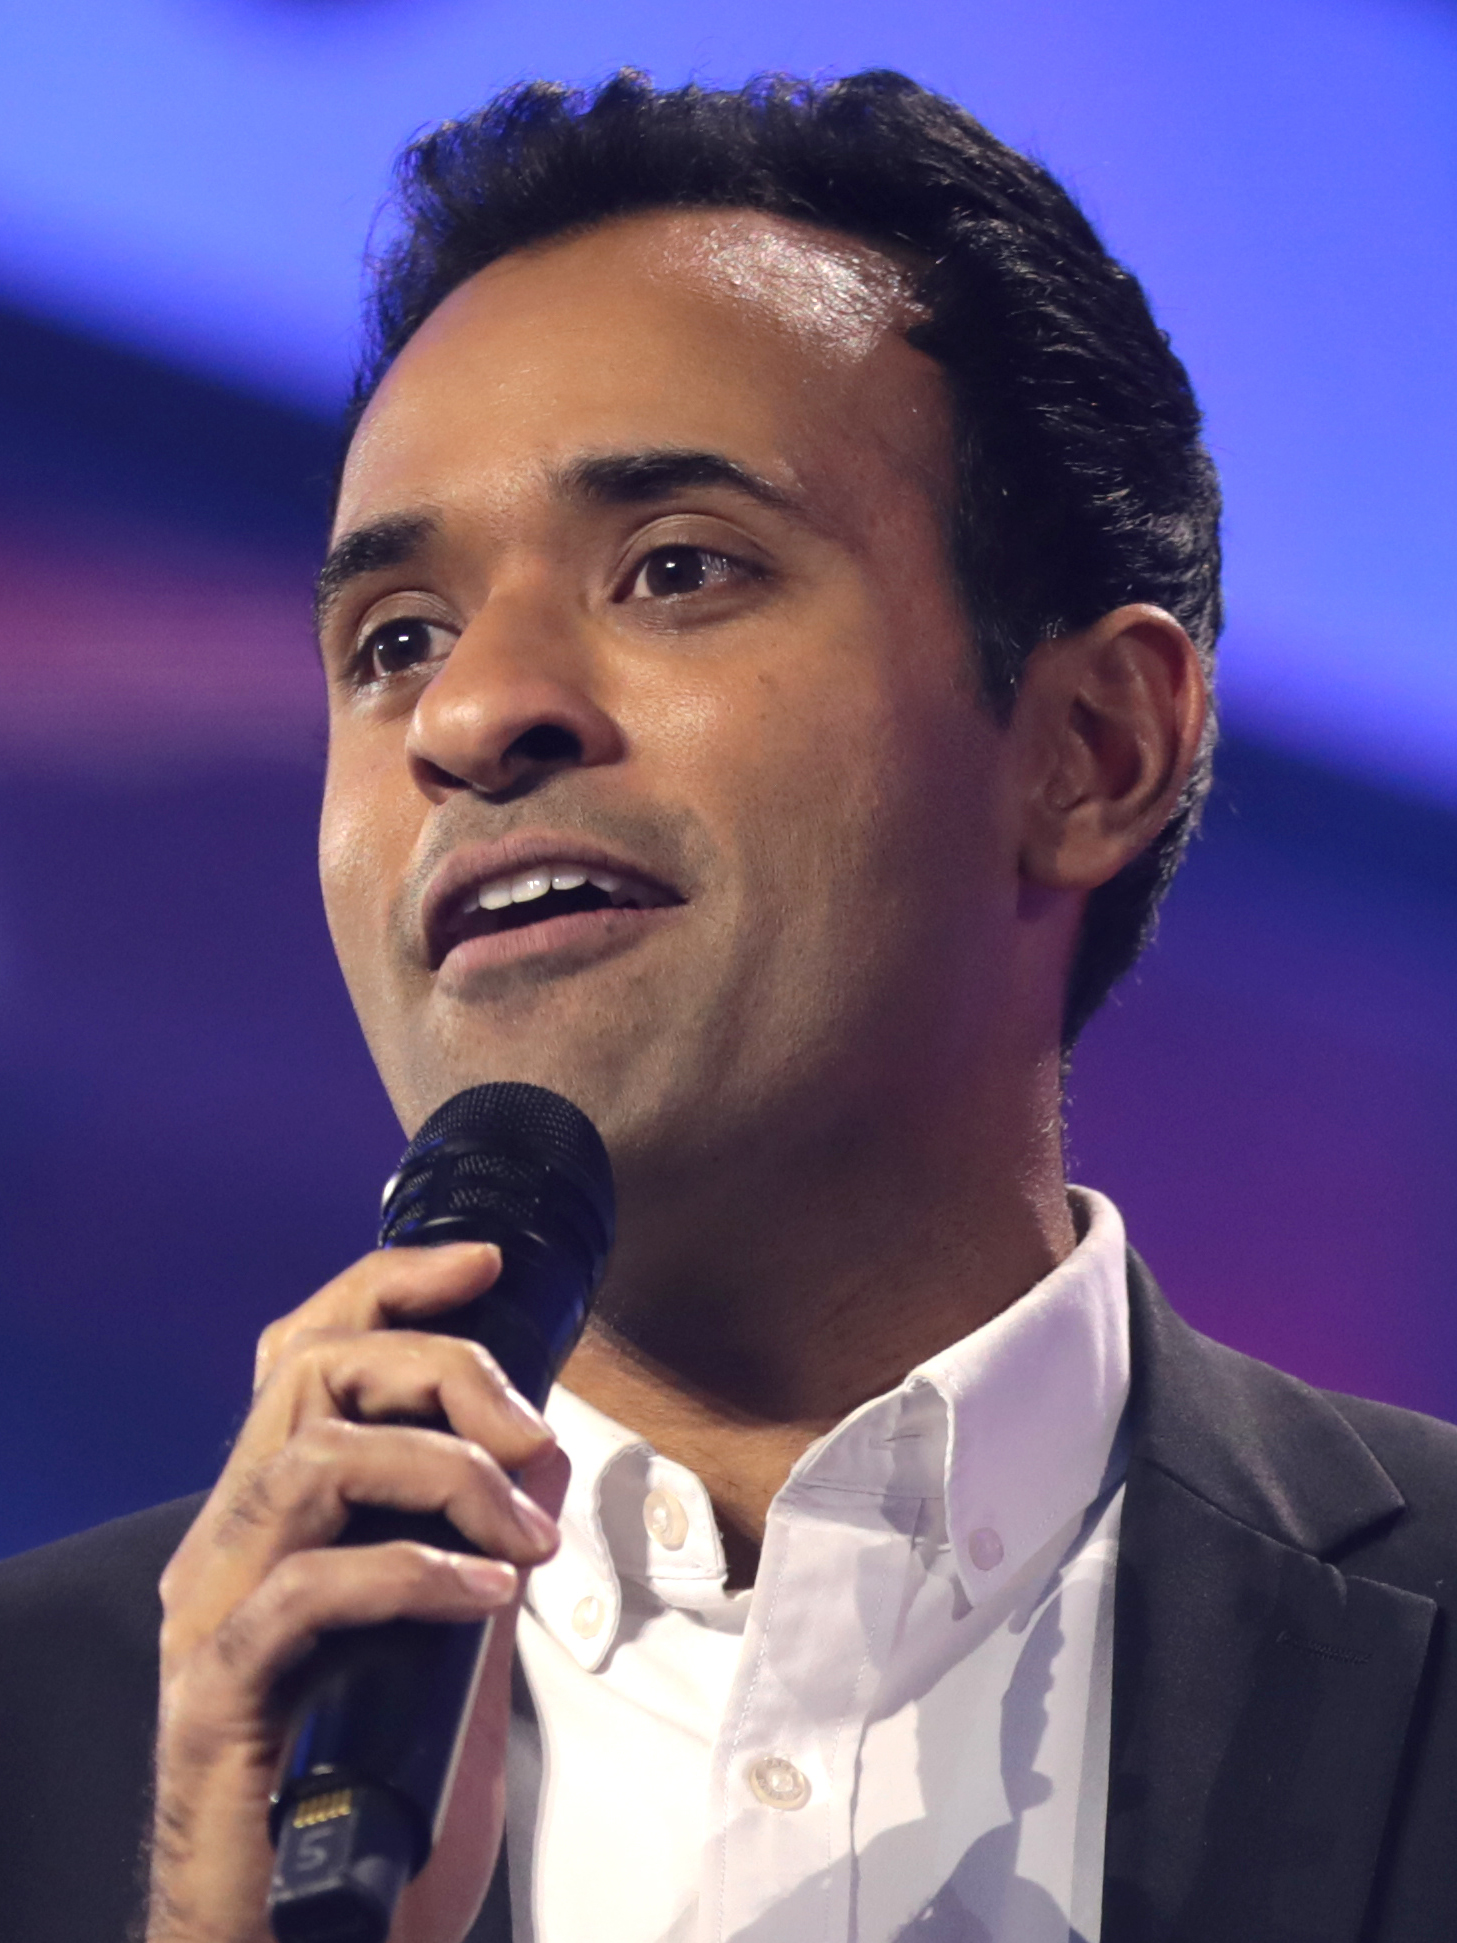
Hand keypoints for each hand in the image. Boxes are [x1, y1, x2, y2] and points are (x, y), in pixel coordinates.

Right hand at [146, 1242, 565, 1942]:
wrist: (310, 1939)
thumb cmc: (377, 1793)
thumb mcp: (453, 1638)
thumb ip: (481, 1541)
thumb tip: (541, 1450)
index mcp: (272, 1519)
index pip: (301, 1352)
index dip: (387, 1285)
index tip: (483, 1265)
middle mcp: (226, 1548)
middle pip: (308, 1373)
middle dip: (441, 1370)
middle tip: (530, 1433)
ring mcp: (212, 1619)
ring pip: (309, 1459)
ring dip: (443, 1471)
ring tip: (521, 1536)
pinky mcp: (219, 1700)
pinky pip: (306, 1592)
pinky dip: (413, 1573)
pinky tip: (488, 1600)